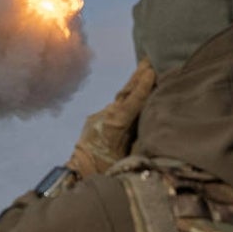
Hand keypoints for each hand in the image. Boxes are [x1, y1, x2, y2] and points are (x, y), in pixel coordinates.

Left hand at [66, 58, 156, 176]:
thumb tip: (155, 128)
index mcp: (112, 126)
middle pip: (125, 93)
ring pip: (120, 98)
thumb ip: (139, 142)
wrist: (78, 173)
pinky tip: (135, 92)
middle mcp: (104, 116)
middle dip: (138, 76)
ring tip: (147, 70)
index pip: (130, 102)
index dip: (141, 87)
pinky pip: (115, 106)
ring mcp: (99, 116)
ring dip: (133, 85)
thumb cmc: (104, 171)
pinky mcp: (96, 118)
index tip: (151, 71)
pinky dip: (127, 98)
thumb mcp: (125, 159)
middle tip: (150, 58)